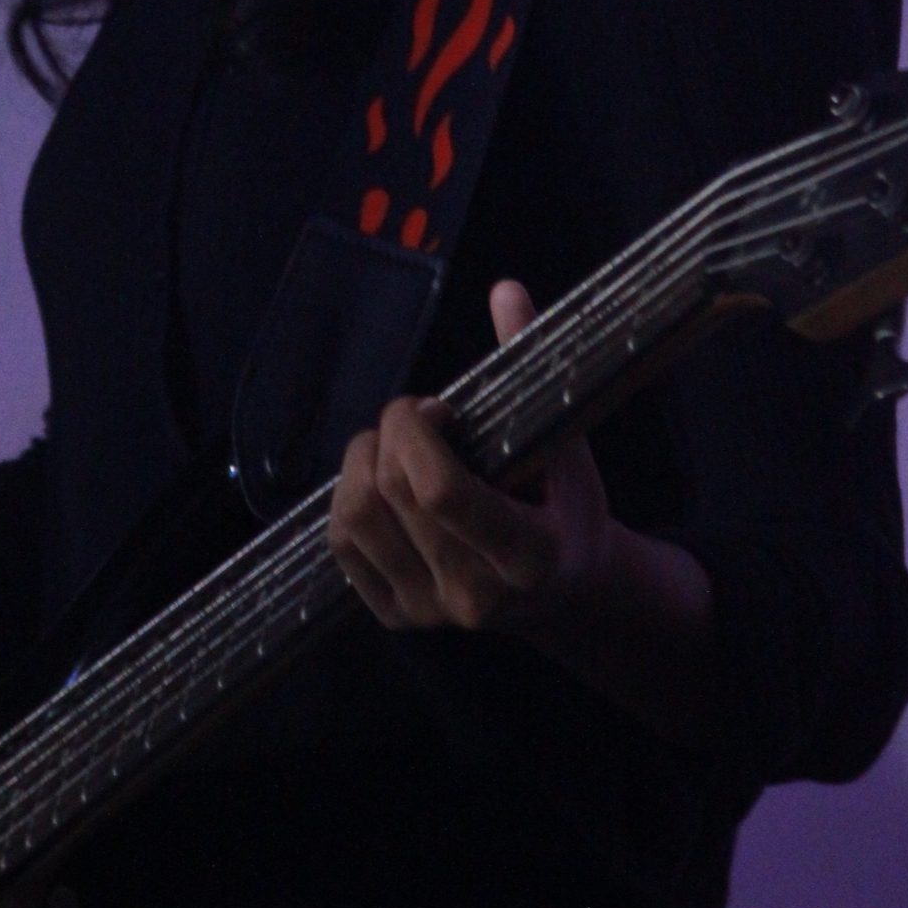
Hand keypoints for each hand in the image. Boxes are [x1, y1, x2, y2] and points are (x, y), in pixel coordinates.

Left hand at [328, 278, 613, 637]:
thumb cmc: (566, 507)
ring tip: (394, 445)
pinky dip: (348, 497)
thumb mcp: (565, 443)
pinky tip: (381, 481)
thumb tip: (505, 289)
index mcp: (528, 557)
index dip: (417, 431)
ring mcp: (430, 613)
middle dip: (392, 432)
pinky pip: (341, 545)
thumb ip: (532, 365)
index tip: (436, 408)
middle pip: (391, 494)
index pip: (440, 492)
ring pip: (354, 518)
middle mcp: (475, 597)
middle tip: (417, 416)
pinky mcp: (396, 618)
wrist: (564, 592)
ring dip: (362, 461)